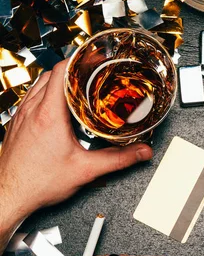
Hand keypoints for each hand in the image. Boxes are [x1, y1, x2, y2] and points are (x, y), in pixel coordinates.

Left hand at [0, 60, 151, 236]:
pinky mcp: (15, 125)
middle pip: (50, 74)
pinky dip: (45, 95)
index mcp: (49, 114)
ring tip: (75, 88)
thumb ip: (117, 159)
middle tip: (89, 74)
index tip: (92, 58)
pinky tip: (56, 108)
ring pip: (38, 85)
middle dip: (71, 70)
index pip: (60, 70)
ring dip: (57, 82)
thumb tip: (140, 152)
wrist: (9, 197)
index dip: (77, 59)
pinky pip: (30, 99)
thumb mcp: (85, 170)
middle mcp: (32, 110)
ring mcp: (21, 116)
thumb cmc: (37, 183)